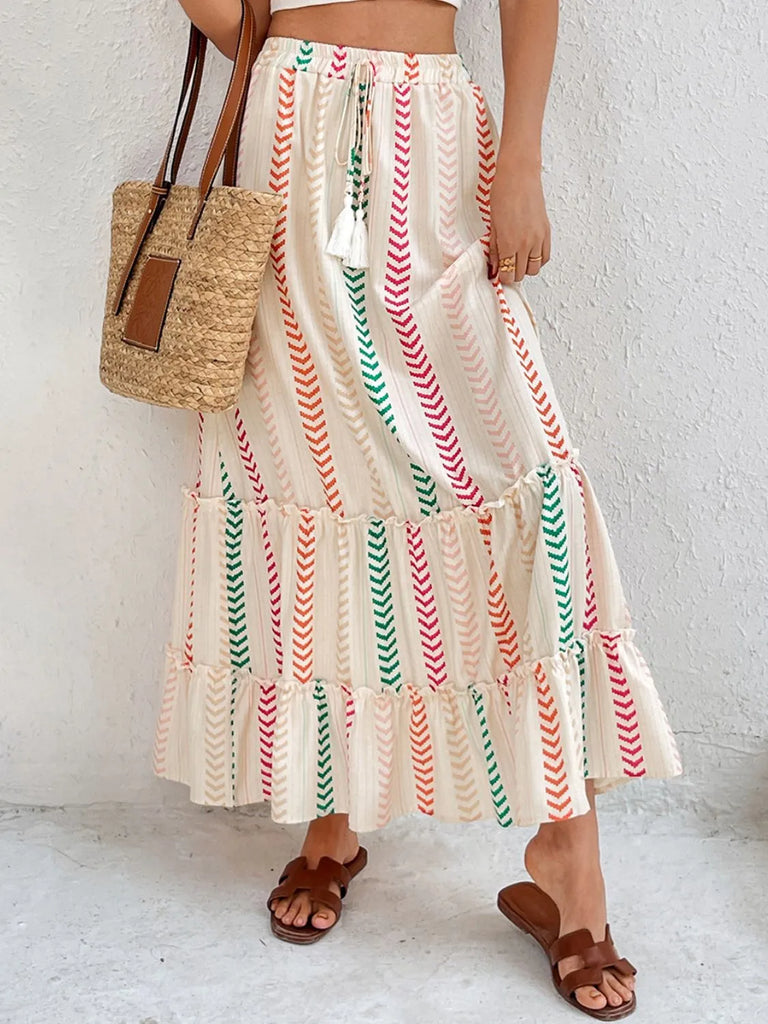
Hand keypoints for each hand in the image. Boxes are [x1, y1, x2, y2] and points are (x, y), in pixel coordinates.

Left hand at [486, 152, 550, 283]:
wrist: (520, 175)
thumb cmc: (503, 193)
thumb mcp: (492, 224)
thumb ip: (494, 248)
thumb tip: (494, 266)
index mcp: (508, 243)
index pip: (507, 275)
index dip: (502, 277)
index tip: (497, 272)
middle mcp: (525, 244)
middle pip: (521, 275)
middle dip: (512, 274)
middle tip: (505, 266)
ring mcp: (538, 239)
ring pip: (534, 269)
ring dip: (525, 268)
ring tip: (517, 259)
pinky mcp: (546, 232)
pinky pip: (545, 257)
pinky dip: (537, 260)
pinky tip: (529, 253)